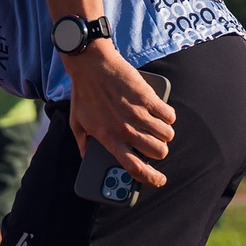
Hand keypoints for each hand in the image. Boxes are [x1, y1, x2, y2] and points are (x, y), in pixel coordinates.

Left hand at [64, 43, 176, 188]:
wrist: (91, 64)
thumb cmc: (83, 93)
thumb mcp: (76, 122)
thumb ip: (82, 143)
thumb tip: (86, 158)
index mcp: (108, 139)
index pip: (133, 167)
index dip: (150, 178)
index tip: (158, 180)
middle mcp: (125, 130)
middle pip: (157, 152)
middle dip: (160, 151)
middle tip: (155, 144)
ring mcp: (138, 114)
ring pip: (166, 135)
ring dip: (165, 134)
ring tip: (158, 127)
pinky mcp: (148, 98)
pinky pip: (169, 115)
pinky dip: (168, 116)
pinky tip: (162, 113)